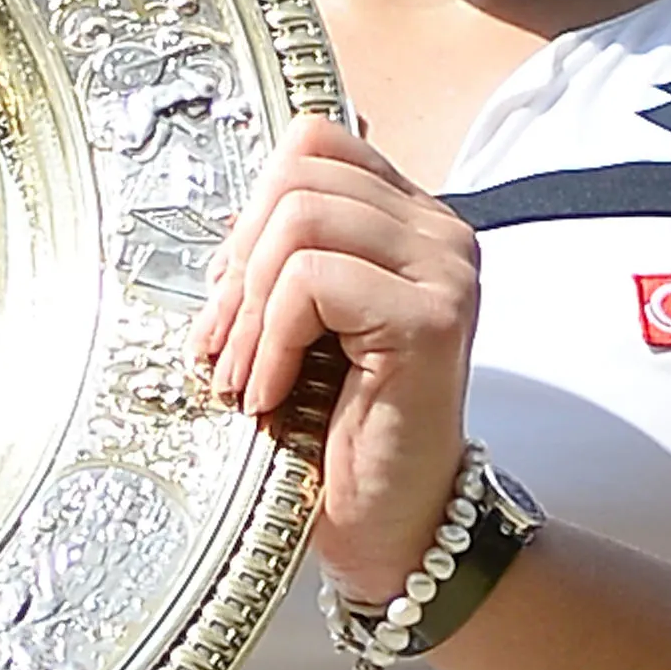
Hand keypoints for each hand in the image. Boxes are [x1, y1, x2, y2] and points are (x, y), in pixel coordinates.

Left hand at [194, 116, 481, 602]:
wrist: (387, 527)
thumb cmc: (334, 435)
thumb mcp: (297, 326)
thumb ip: (282, 258)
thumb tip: (228, 222)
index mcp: (407, 221)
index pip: (315, 142)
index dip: (252, 210)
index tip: (232, 293)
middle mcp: (439, 233)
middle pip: (300, 172)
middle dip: (241, 262)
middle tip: (226, 346)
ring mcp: (444, 270)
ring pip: (301, 217)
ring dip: (251, 306)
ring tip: (247, 374)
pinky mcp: (432, 317)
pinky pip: (312, 279)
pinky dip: (272, 340)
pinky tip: (272, 391)